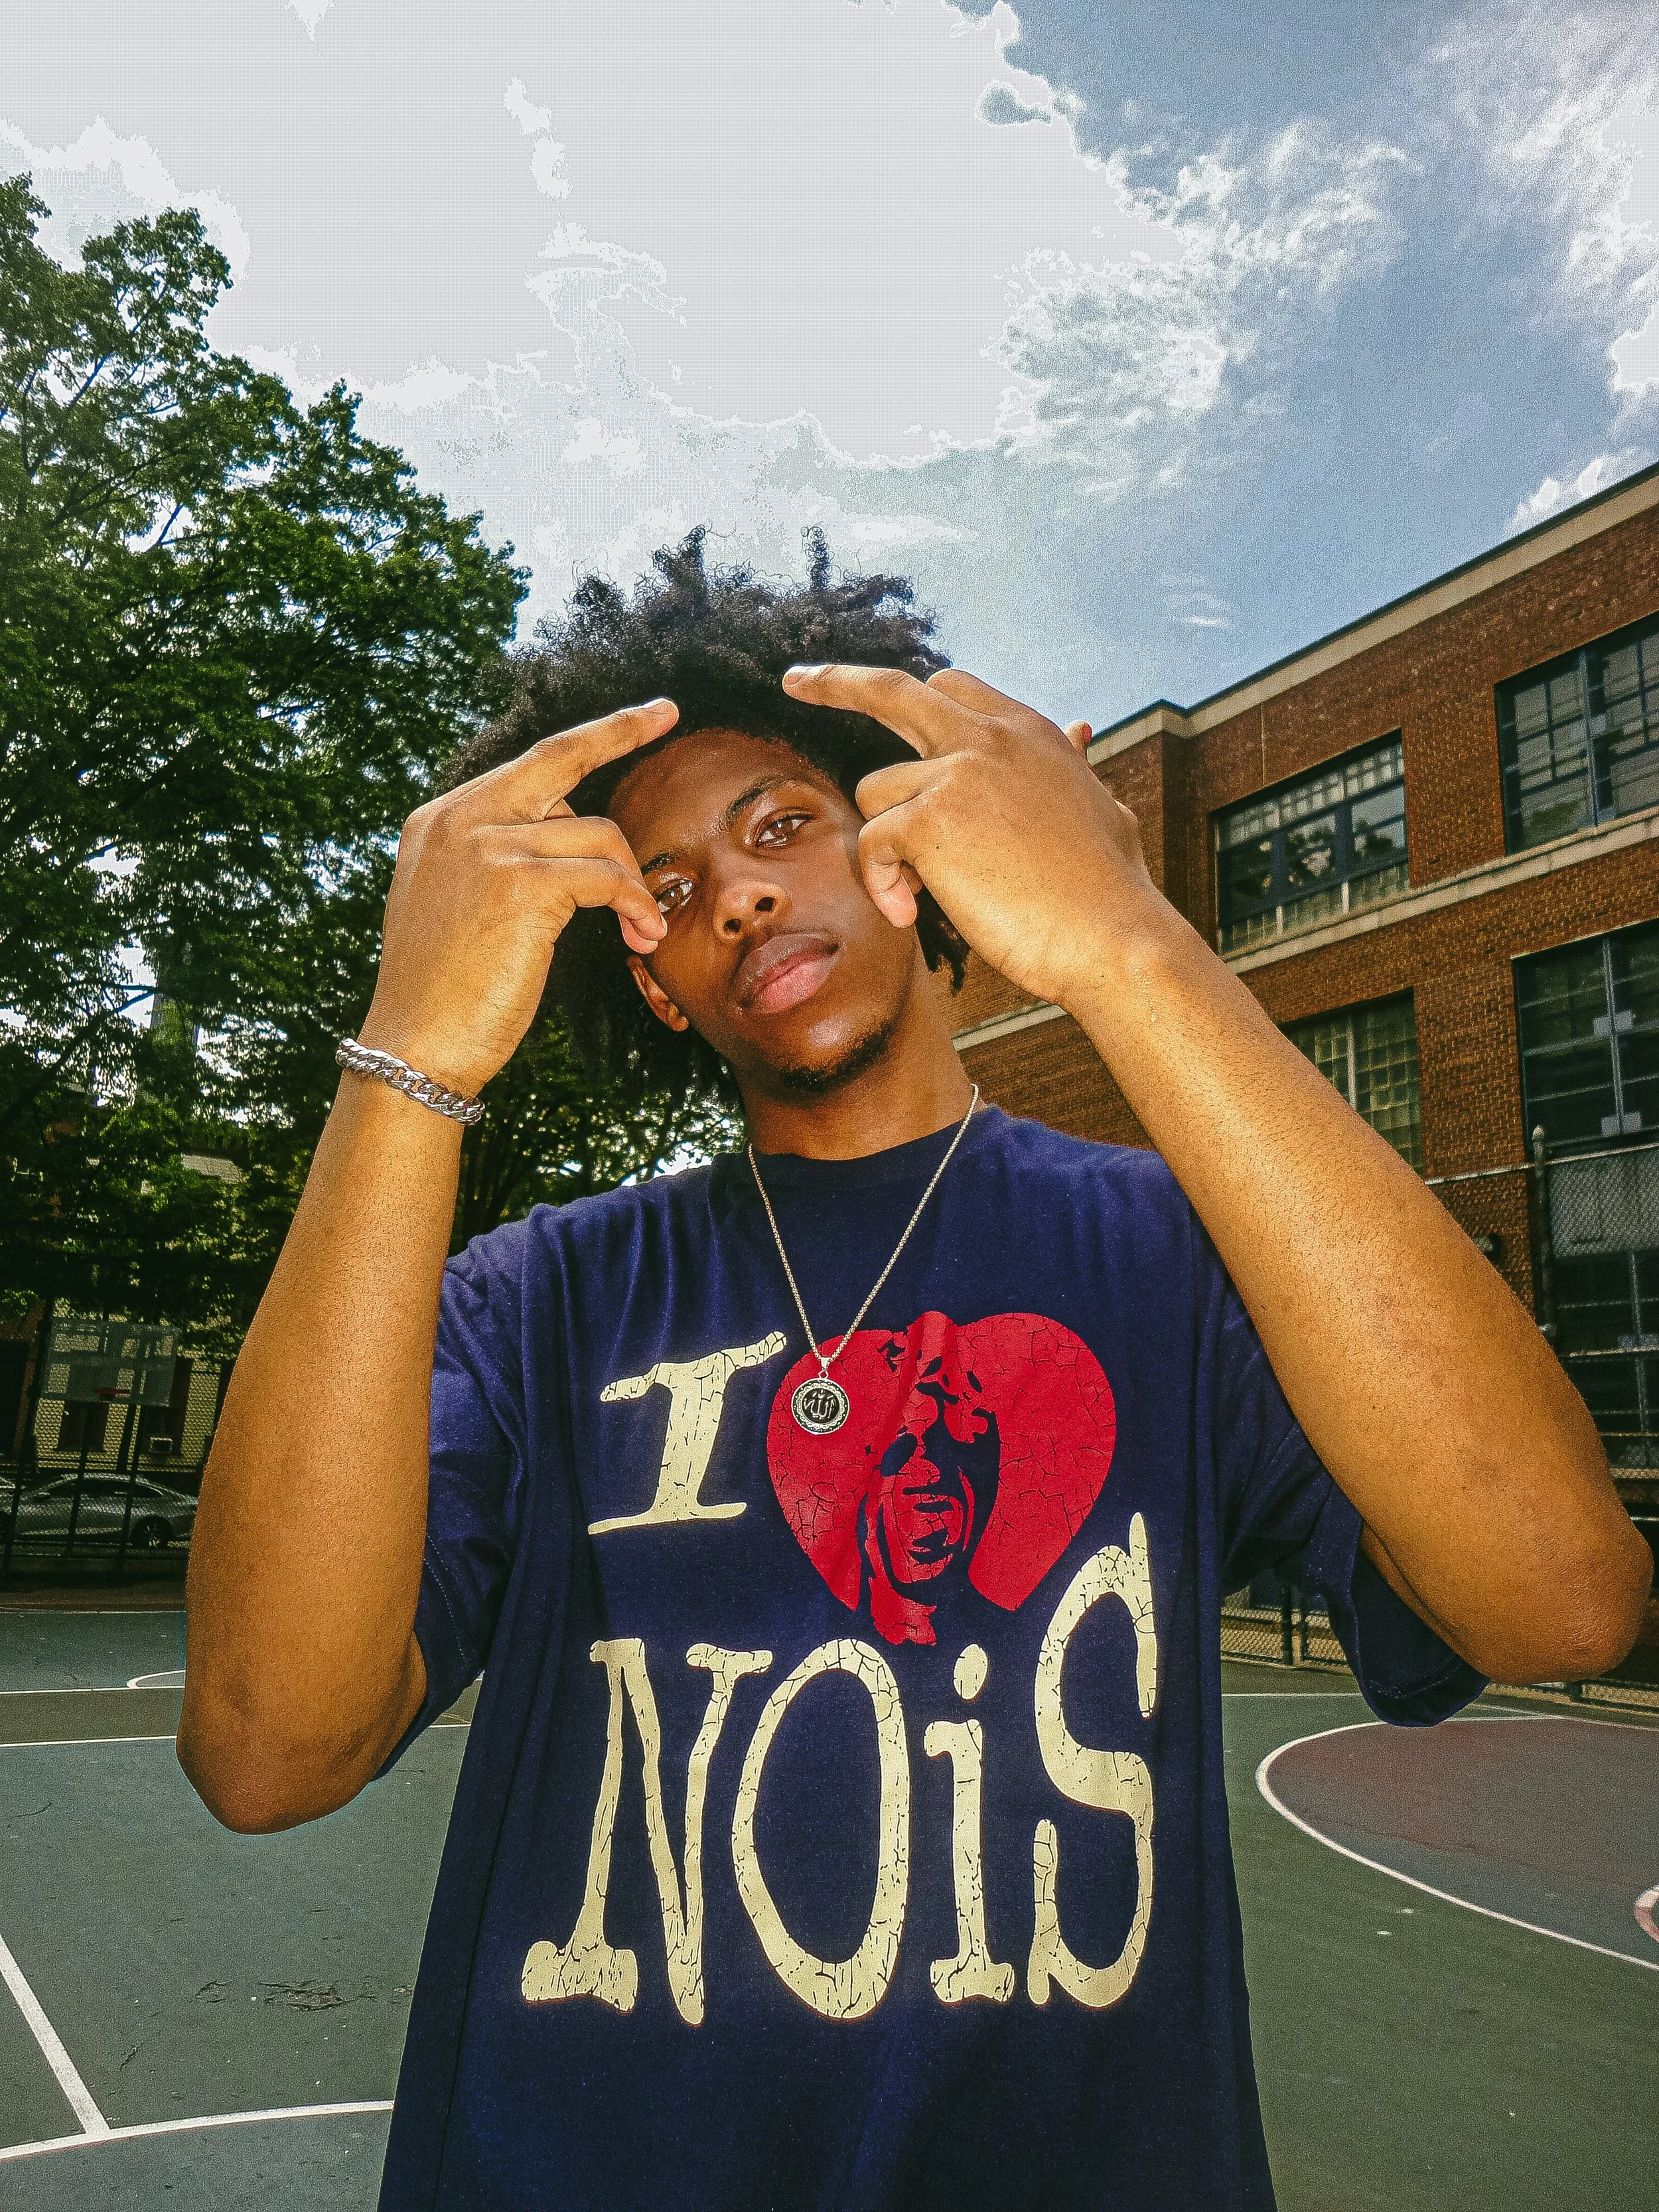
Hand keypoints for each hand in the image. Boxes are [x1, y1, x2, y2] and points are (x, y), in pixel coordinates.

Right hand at [357, 700, 675, 1094]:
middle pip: (559, 755)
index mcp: (441, 819)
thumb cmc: (445, 992)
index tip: (634, 719)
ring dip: (632, 884)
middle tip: (667, 713)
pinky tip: (639, 937)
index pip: (529, 767)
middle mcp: (459, 818)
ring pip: (597, 835)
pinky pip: (606, 877)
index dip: (587, 740)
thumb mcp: (458, 904)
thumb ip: (497, 857)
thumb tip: (565, 831)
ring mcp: (487, 845)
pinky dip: (633, 905)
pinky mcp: (520, 883)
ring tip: (642, 930)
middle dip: (619, 729)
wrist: (415, 1046)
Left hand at [779, 665, 1169, 1008]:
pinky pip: (874, 844)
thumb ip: (1073, 765)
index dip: (910, 696)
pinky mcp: (930, 819)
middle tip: (794, 682)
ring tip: (923, 894)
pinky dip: (883, 885)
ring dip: (887, 848)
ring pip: (876, 792)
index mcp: (1027, 732)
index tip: (869, 691)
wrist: (1116, 938)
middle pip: (891, 689)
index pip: (952, 688)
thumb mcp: (1100, 805)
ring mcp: (958, 772)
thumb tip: (1080, 729)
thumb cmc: (1109, 890)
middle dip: (835, 682)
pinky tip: (912, 915)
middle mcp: (990, 738)